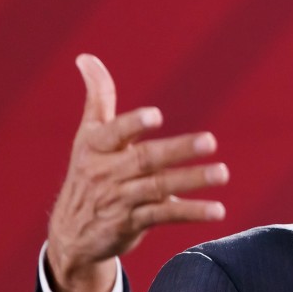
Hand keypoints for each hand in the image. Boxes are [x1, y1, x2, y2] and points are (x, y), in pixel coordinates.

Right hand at [46, 54, 228, 291]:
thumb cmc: (87, 173)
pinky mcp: (133, 222)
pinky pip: (166, 215)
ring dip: (192, 180)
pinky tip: (218, 209)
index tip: (156, 116)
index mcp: (95, 146)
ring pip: (159, 187)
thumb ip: (97, 97)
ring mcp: (121, 199)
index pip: (114, 133)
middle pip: (145, 159)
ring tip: (222, 173)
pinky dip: (192, 212)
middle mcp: (106, 173)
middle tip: (210, 141)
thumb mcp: (88, 136)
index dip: (133, 124)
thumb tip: (86, 57)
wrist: (70, 234)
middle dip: (178, 150)